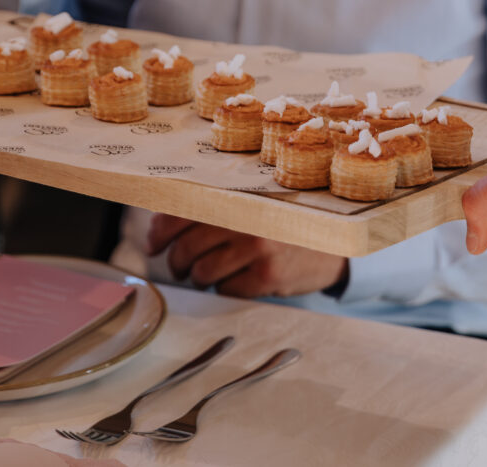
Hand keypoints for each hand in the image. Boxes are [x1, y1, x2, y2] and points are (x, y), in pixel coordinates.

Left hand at [147, 214, 348, 297]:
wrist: (334, 242)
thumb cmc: (282, 223)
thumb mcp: (252, 205)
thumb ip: (214, 209)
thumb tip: (160, 228)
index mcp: (235, 196)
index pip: (180, 213)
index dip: (158, 232)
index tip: (152, 244)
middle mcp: (244, 218)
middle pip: (186, 248)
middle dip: (176, 262)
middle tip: (179, 267)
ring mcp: (257, 248)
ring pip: (202, 273)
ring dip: (199, 278)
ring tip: (208, 275)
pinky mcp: (268, 276)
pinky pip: (226, 290)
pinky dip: (225, 288)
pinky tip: (237, 280)